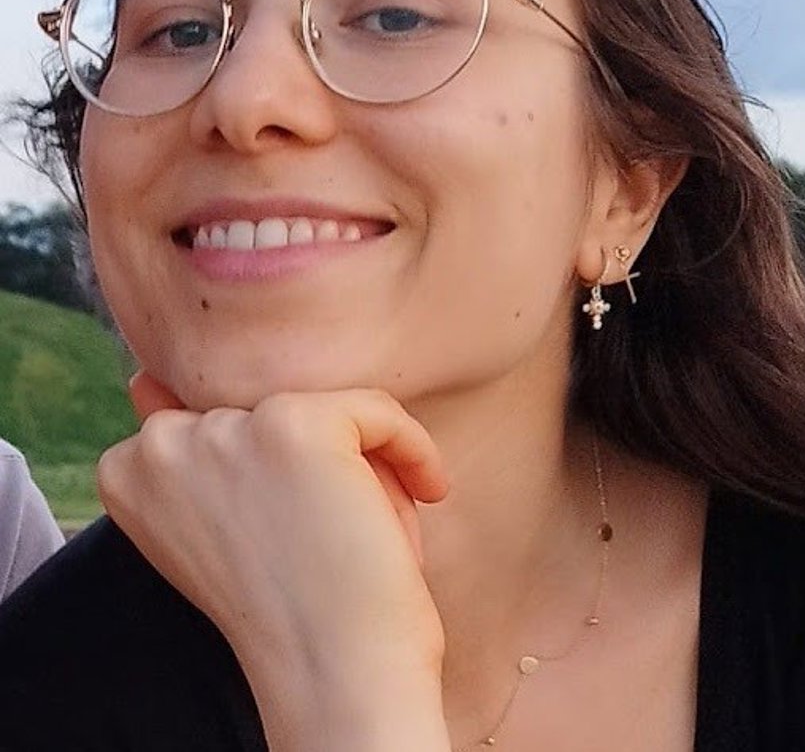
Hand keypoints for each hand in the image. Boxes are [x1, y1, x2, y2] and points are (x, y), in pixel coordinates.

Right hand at [98, 373, 451, 751]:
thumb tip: (146, 379)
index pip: (227, 418)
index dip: (277, 475)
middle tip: (329, 542)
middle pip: (280, 409)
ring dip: (364, 467)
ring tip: (362, 531)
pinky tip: (425, 495)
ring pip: (330, 410)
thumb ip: (190, 445)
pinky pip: (378, 410)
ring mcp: (227, 431)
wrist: (333, 677)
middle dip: (319, 469)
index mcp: (128, 468)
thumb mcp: (220, 519)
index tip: (295, 530)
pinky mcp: (294, 425)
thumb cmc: (289, 603)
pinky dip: (414, 451)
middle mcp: (162, 443)